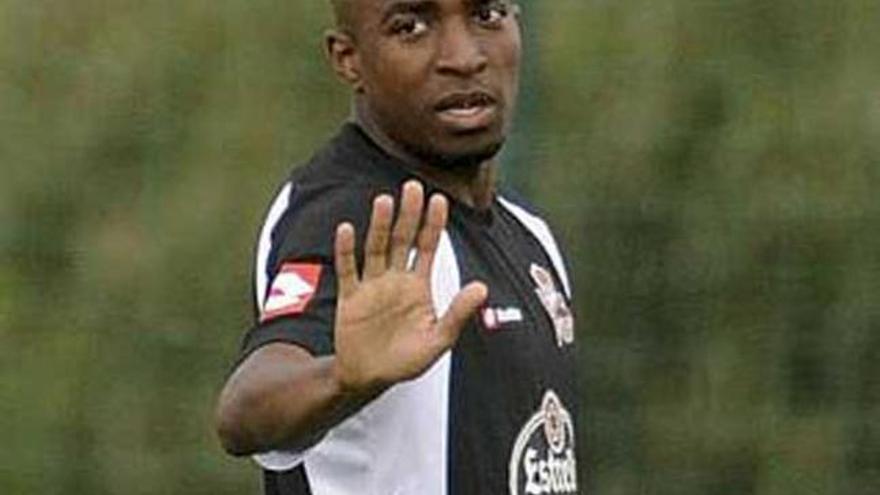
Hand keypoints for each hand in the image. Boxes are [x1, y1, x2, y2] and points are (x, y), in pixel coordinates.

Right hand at [331, 181, 487, 394]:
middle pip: (402, 239)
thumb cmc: (406, 360)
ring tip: (384, 201)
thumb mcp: (438, 340)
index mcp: (418, 285)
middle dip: (408, 214)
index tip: (439, 199)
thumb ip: (458, 314)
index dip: (433, 224)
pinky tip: (347, 228)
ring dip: (380, 226)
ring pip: (376, 248)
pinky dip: (346, 250)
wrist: (369, 378)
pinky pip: (348, 269)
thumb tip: (482, 287)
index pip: (427, 247)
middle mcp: (395, 279)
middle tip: (412, 186)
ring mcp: (371, 286)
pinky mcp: (350, 297)